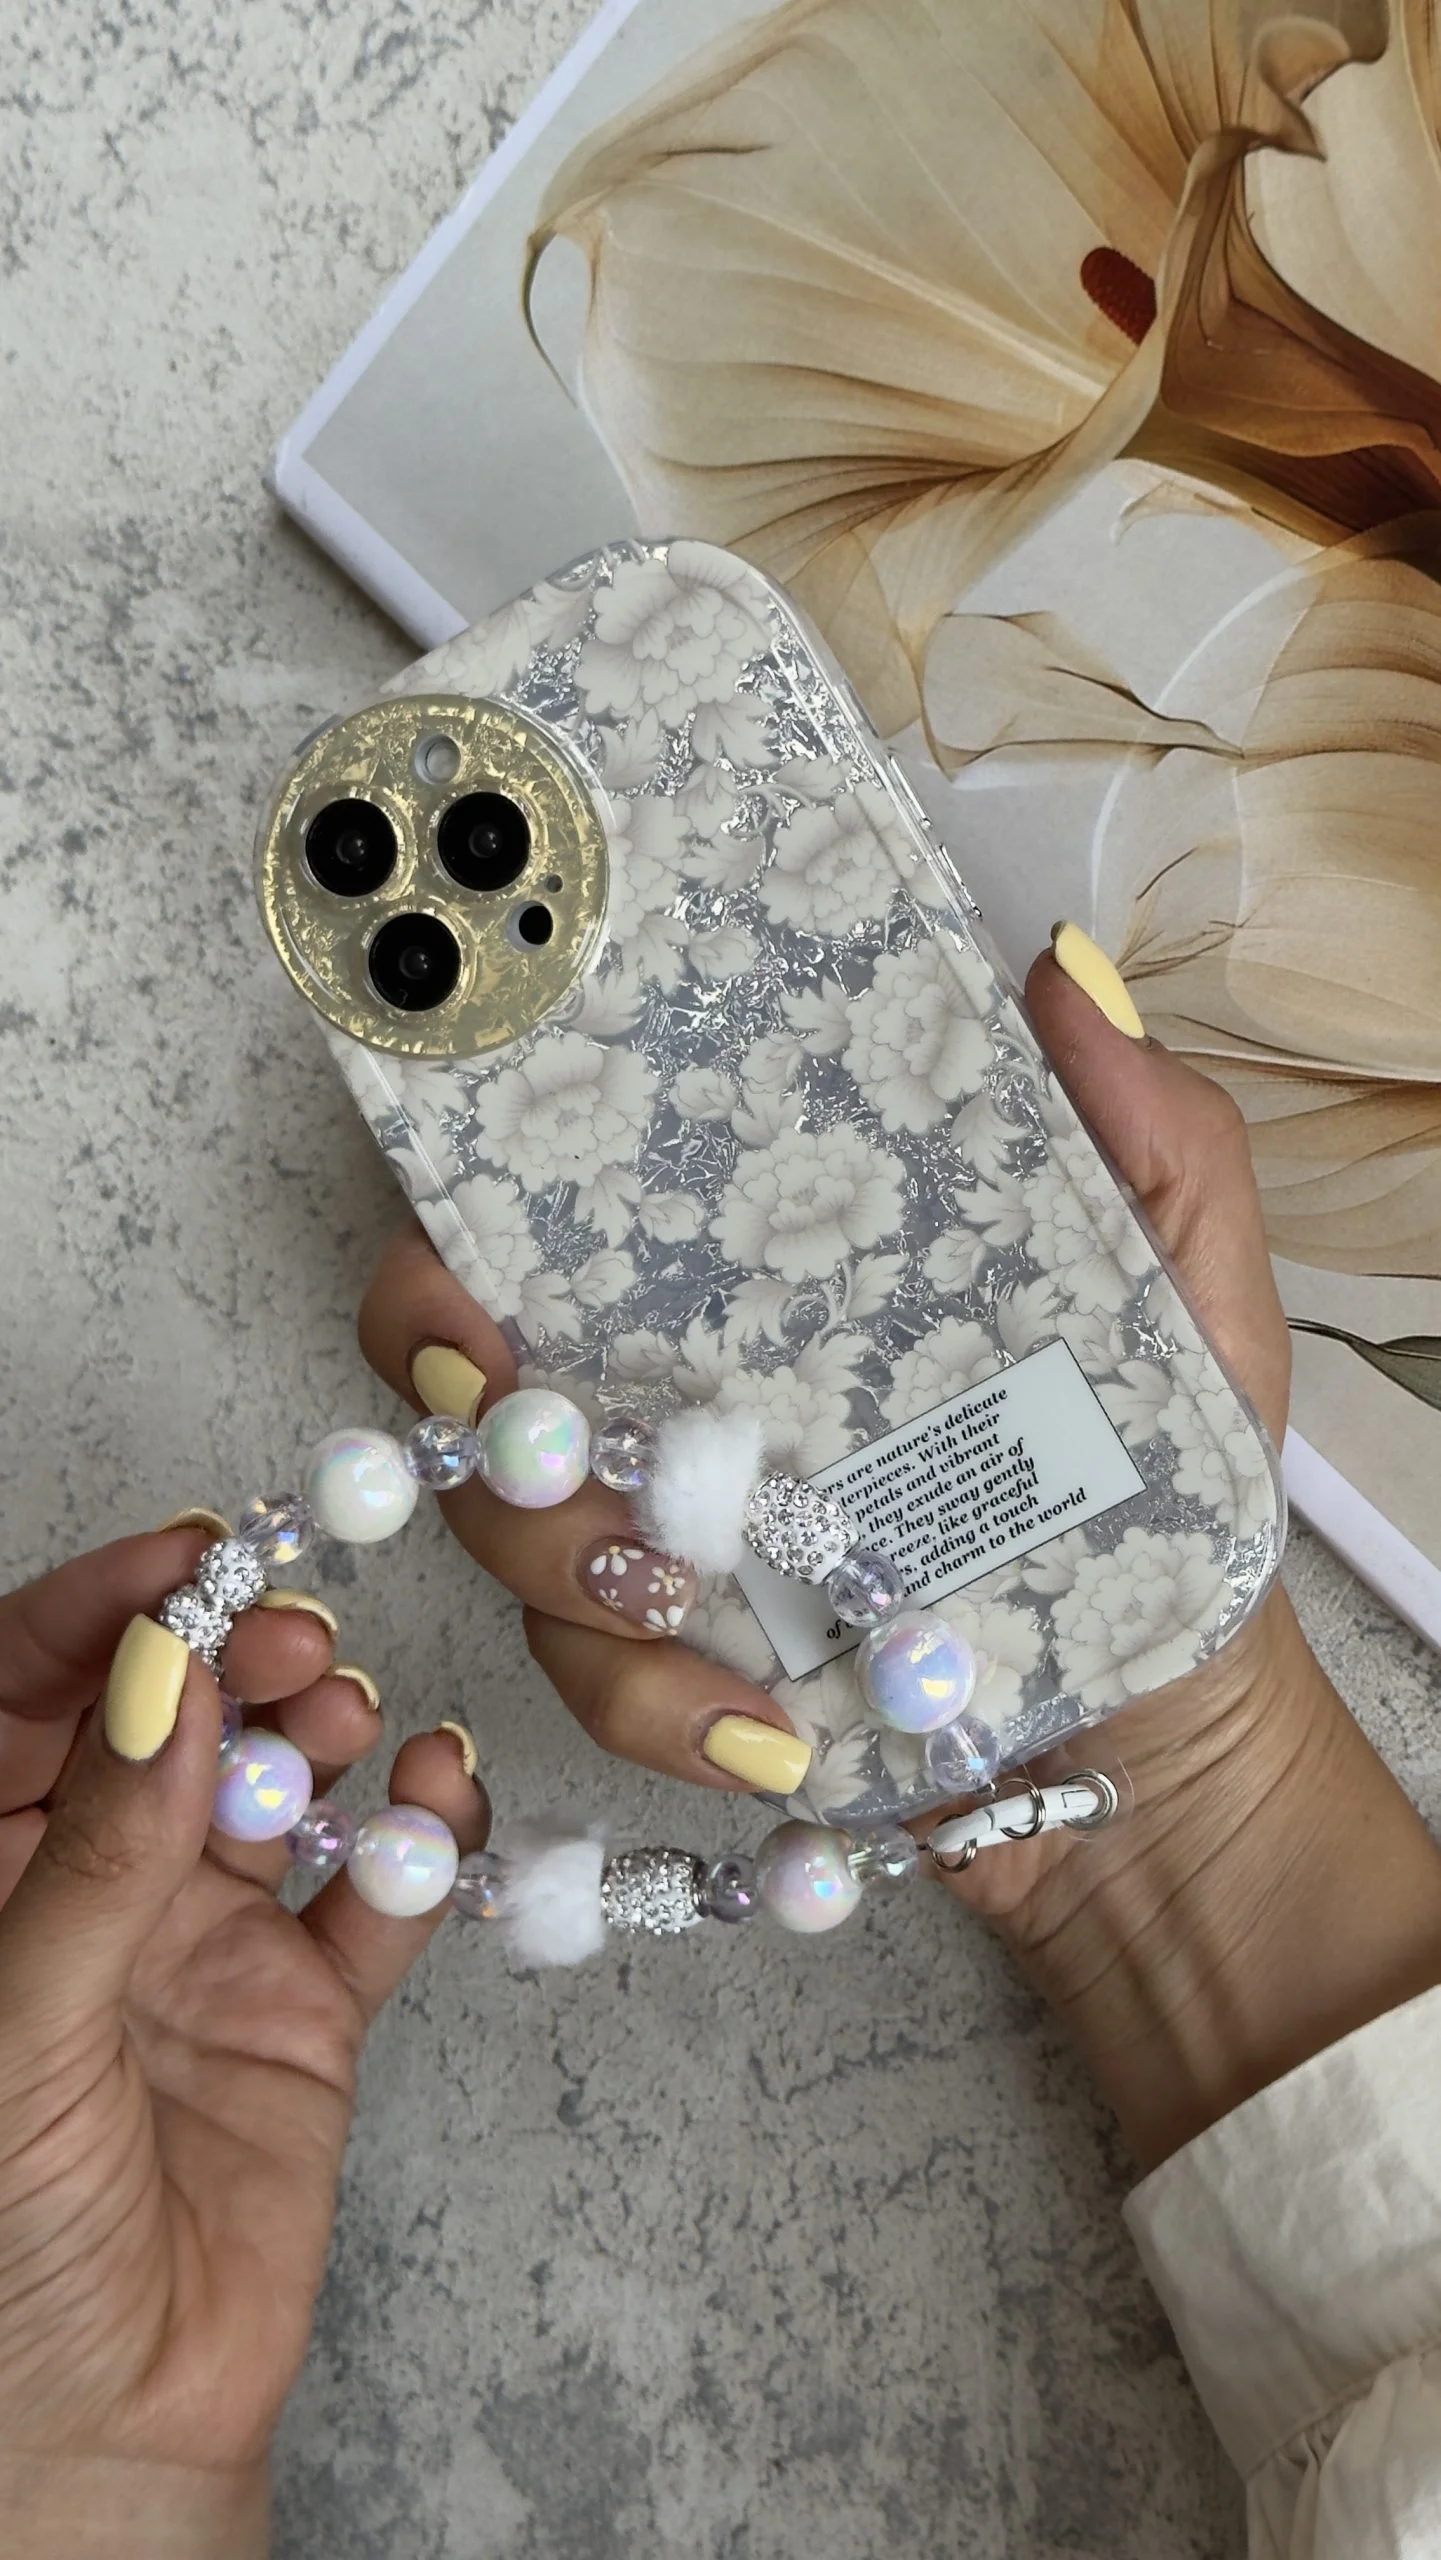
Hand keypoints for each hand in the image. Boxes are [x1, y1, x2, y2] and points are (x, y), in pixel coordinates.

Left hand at [0, 1528, 488, 2555]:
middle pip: (164, 1717)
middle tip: (292, 1633)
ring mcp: (200, 1936)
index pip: (16, 1692)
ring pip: (272, 1780)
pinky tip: (435, 1795)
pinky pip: (370, 1888)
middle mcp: (87, 1884)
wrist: (112, 2431)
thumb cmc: (3, 2256)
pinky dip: (415, 1835)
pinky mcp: (305, 2001)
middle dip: (232, 1657)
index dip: (98, 1614)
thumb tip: (165, 1682)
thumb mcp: (20, 2039)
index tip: (188, 1562)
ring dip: (320, 1728)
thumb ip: (95, 1860)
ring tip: (350, 1720)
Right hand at [359, 954, 1440, 2168]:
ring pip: (513, 1540)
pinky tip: (767, 1731)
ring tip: (704, 1614)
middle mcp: (688, 1404)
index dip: (457, 1252)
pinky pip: (598, 1687)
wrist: (1176, 1738)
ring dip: (574, 1574)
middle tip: (577, 1455)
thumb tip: (1057, 970)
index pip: (551, 1230)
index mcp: (763, 1291)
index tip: (467, 1292)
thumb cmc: (1166, 1501)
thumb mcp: (1187, 1307)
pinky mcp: (690, 1682)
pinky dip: (658, 1709)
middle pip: (477, 1390)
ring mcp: (677, 1551)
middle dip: (483, 1427)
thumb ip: (1146, 1142)